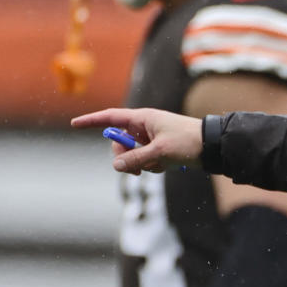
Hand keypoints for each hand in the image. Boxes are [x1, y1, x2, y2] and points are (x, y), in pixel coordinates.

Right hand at [71, 108, 201, 174]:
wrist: (211, 146)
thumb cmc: (187, 142)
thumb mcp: (160, 152)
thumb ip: (136, 159)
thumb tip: (116, 165)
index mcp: (143, 118)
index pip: (111, 117)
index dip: (92, 121)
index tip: (75, 124)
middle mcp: (145, 126)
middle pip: (120, 143)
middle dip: (125, 157)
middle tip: (137, 168)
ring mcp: (152, 138)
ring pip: (133, 155)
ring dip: (142, 164)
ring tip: (160, 164)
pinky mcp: (159, 149)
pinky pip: (145, 160)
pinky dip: (152, 166)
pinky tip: (167, 165)